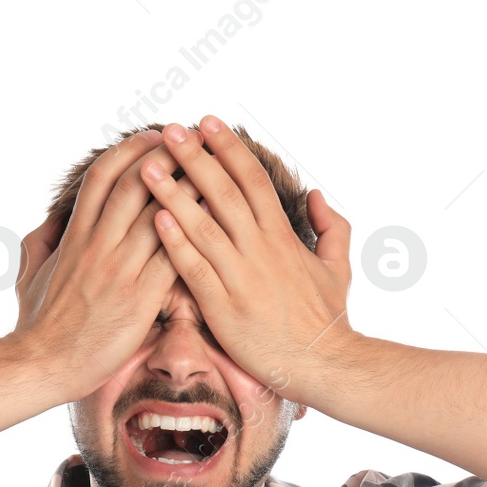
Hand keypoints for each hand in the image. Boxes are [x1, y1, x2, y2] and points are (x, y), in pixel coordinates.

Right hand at [9, 129, 204, 398]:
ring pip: (157, 215)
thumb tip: (52, 219)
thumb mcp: (30, 273)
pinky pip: (171, 258)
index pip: (102, 178)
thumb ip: (42, 241)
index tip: (154, 136)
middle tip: (194, 138)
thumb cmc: (38, 325)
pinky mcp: (139, 299)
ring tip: (214, 167)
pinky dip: (192, 235)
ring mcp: (118, 271)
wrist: (43, 364)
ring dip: (187, 188)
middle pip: (135, 185)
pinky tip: (215, 222)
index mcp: (74, 236)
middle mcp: (98, 246)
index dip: (130, 152)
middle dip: (167, 156)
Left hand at [137, 115, 353, 403]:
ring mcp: (241, 277)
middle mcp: (261, 249)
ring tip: (148, 166)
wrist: (325, 364)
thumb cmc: (327, 320)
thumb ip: (331, 226)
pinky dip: (175, 242)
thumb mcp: (338, 266)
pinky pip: (195, 268)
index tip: (208, 123)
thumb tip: (315, 194)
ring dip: (173, 193)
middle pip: (224, 191)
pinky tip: (154, 219)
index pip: (252, 179)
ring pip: (203, 225)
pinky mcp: (224, 306)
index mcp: (282, 236)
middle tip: (170, 129)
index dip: (229, 148)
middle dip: (195, 157)